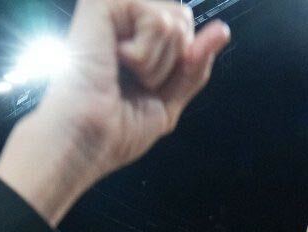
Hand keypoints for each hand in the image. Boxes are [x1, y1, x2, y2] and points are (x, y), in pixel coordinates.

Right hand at [0, 0, 230, 225]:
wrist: (86, 142)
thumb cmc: (114, 130)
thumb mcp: (169, 100)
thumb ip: (195, 64)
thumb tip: (222, 31)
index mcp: (135, 37)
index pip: (184, 29)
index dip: (181, 62)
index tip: (146, 86)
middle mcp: (124, 18)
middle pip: (184, 19)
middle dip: (172, 62)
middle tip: (134, 81)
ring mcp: (113, 8)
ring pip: (175, 19)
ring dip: (156, 63)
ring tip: (123, 74)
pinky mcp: (102, 4)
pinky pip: (158, 19)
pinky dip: (146, 54)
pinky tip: (116, 61)